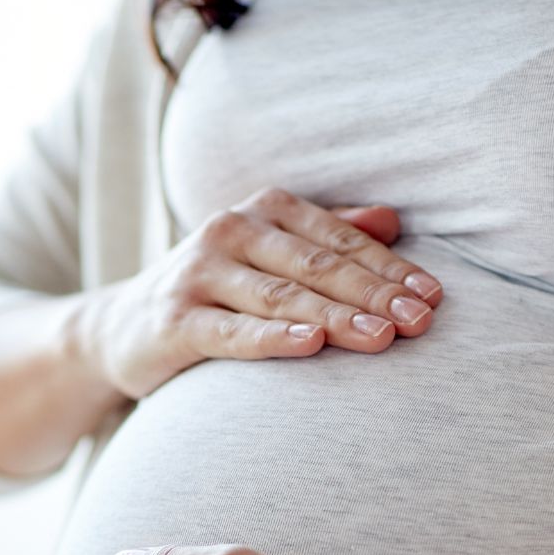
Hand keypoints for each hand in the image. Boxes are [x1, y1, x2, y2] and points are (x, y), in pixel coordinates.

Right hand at [76, 188, 443, 400]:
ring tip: (383, 337)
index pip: (341, 241)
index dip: (391, 269)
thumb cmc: (213, 294)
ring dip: (337, 316)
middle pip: (318, 266)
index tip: (433, 297)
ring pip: (282, 296)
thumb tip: (392, 221)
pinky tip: (311, 343)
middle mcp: (231, 230)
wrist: (120, 329)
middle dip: (375, 295)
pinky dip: (273, 337)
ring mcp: (199, 274)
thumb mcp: (268, 256)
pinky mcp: (174, 319)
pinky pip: (232, 331)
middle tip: (422, 322)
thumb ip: (327, 236)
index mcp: (264, 210)